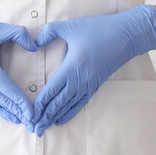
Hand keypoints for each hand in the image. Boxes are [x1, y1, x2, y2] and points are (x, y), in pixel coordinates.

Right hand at [0, 3, 36, 126]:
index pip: (6, 89)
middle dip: (17, 110)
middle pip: (1, 99)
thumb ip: (19, 34)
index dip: (20, 101)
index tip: (31, 111)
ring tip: (21, 120)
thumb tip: (34, 47)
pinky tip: (5, 112)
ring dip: (7, 112)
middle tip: (32, 120)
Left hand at [32, 5, 155, 135]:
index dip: (40, 104)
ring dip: (54, 117)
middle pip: (58, 104)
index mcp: (72, 68)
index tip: (29, 114)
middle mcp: (80, 80)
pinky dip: (69, 113)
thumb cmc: (99, 29)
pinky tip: (60, 119)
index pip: (52, 91)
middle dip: (44, 116)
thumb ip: (50, 32)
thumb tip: (34, 42)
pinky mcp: (95, 85)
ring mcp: (89, 85)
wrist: (126, 36)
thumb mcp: (71, 26)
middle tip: (32, 128)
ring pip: (68, 106)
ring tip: (42, 127)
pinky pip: (80, 103)